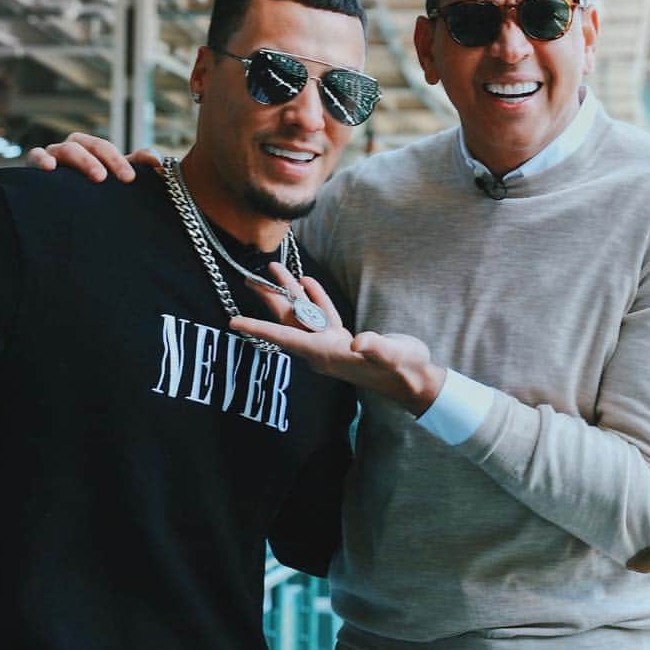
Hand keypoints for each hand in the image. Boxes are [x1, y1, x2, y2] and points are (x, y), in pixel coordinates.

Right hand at [25, 132, 162, 182]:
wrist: (61, 210)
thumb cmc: (92, 192)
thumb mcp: (114, 179)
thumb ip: (136, 166)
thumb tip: (157, 160)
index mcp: (90, 150)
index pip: (105, 148)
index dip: (118, 161)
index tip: (130, 180)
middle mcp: (72, 149)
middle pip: (86, 144)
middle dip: (101, 159)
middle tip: (110, 179)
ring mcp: (53, 156)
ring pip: (65, 149)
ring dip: (81, 160)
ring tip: (95, 176)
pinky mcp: (33, 168)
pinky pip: (35, 156)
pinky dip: (41, 159)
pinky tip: (49, 168)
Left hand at [232, 264, 445, 416]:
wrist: (415, 379)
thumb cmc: (404, 369)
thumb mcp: (393, 356)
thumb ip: (376, 348)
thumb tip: (361, 342)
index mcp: (327, 354)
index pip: (286, 339)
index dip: (259, 329)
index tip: (234, 322)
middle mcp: (323, 351)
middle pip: (288, 323)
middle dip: (269, 301)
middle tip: (250, 279)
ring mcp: (332, 345)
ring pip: (303, 317)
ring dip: (290, 294)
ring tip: (276, 270)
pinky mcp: (343, 340)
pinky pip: (322, 317)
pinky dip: (314, 299)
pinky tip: (307, 282)